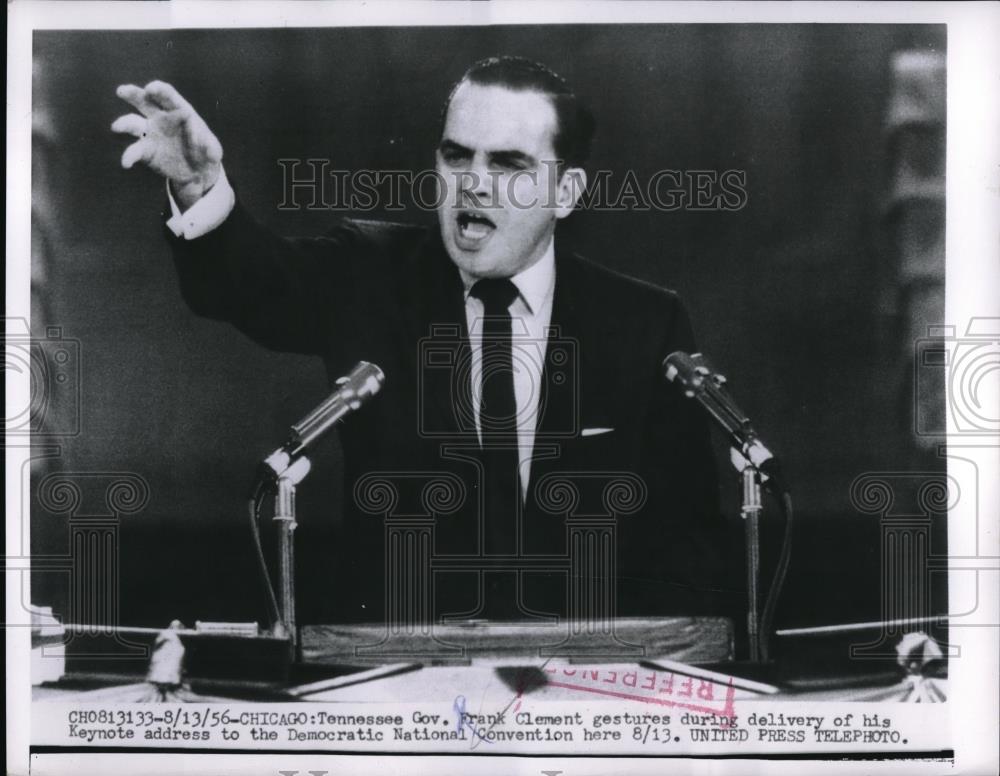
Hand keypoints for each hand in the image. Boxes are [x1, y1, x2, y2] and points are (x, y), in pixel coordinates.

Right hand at [112, 81, 222, 209]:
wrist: (197, 172)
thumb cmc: (205, 153)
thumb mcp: (213, 150)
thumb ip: (211, 147)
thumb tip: (208, 148)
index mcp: (178, 110)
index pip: (167, 95)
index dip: (158, 90)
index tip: (150, 89)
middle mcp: (160, 118)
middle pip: (144, 101)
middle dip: (133, 94)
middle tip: (122, 92)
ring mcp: (151, 133)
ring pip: (133, 123)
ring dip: (124, 123)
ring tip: (117, 127)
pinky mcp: (146, 151)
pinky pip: (134, 150)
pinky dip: (129, 155)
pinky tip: (126, 163)